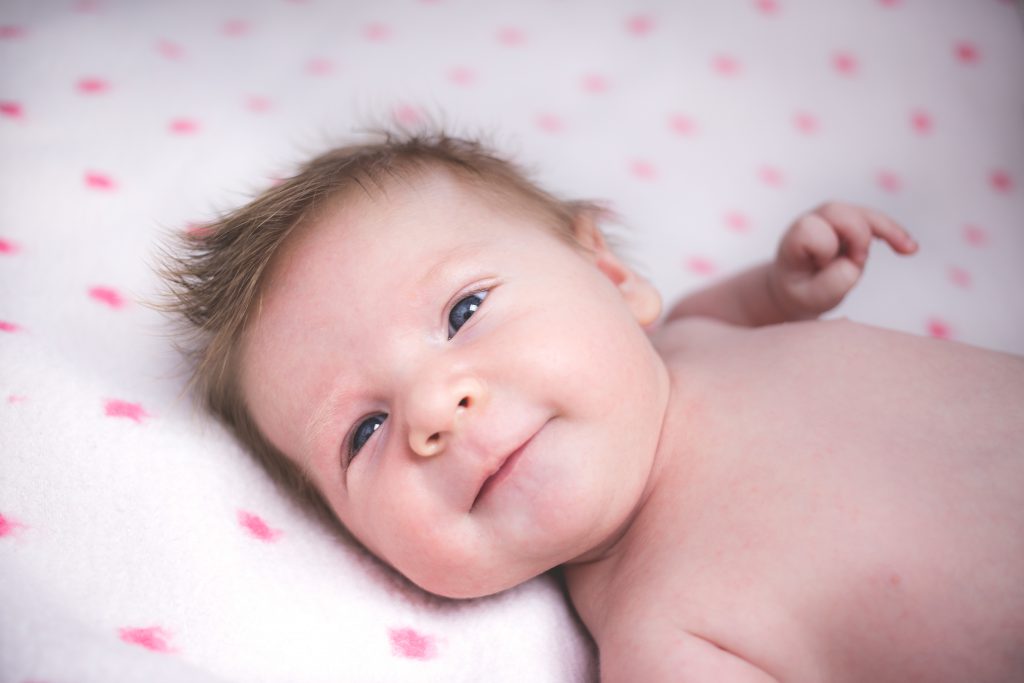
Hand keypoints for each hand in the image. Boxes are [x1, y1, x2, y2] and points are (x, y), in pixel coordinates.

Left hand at [769, 202, 917, 318]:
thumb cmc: (802, 292)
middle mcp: (812, 222)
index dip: (825, 248)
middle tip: (859, 261)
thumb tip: (854, 263)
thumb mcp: (810, 298)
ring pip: (861, 213)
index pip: (811, 230)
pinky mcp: (852, 223)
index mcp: (795, 239)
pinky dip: (893, 233)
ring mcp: (832, 220)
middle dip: (856, 234)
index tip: (825, 266)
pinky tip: (910, 249)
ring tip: (909, 249)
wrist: (798, 287)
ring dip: (886, 229)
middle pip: (838, 211)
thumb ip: (829, 284)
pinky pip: (876, 221)